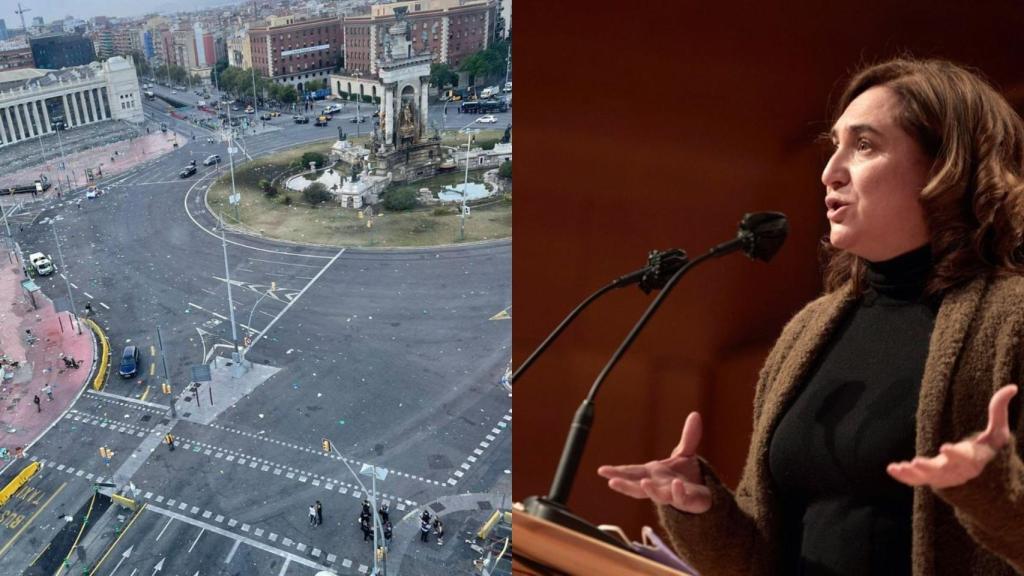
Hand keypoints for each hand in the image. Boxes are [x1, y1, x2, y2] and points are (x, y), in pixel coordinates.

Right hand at [597, 411, 711, 512]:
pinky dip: (677, 492)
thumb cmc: (686, 476)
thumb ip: (688, 436)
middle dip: (625, 485)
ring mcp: (670, 494)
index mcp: (652, 473)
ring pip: (657, 495)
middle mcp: (657, 485)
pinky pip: (680, 498)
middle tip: (612, 482)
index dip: (617, 472)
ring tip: (644, 483)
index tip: (602, 470)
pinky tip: (676, 484)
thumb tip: (695, 414)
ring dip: (650, 490)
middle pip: (638, 487)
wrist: (703, 495)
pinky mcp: (686, 500)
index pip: (632, 472)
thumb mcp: (685, 453)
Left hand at [887, 384, 1017, 488]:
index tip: (945, 447)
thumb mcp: (998, 433)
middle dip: (930, 467)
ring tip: (902, 466)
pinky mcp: (931, 479)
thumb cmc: (990, 452)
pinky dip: (905, 477)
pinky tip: (891, 468)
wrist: (983, 481)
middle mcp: (957, 470)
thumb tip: (1013, 387)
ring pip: (927, 477)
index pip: (966, 458)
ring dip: (914, 473)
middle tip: (918, 462)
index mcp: (973, 460)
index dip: (956, 454)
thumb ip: (999, 410)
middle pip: (943, 470)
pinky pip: (916, 481)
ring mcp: (942, 476)